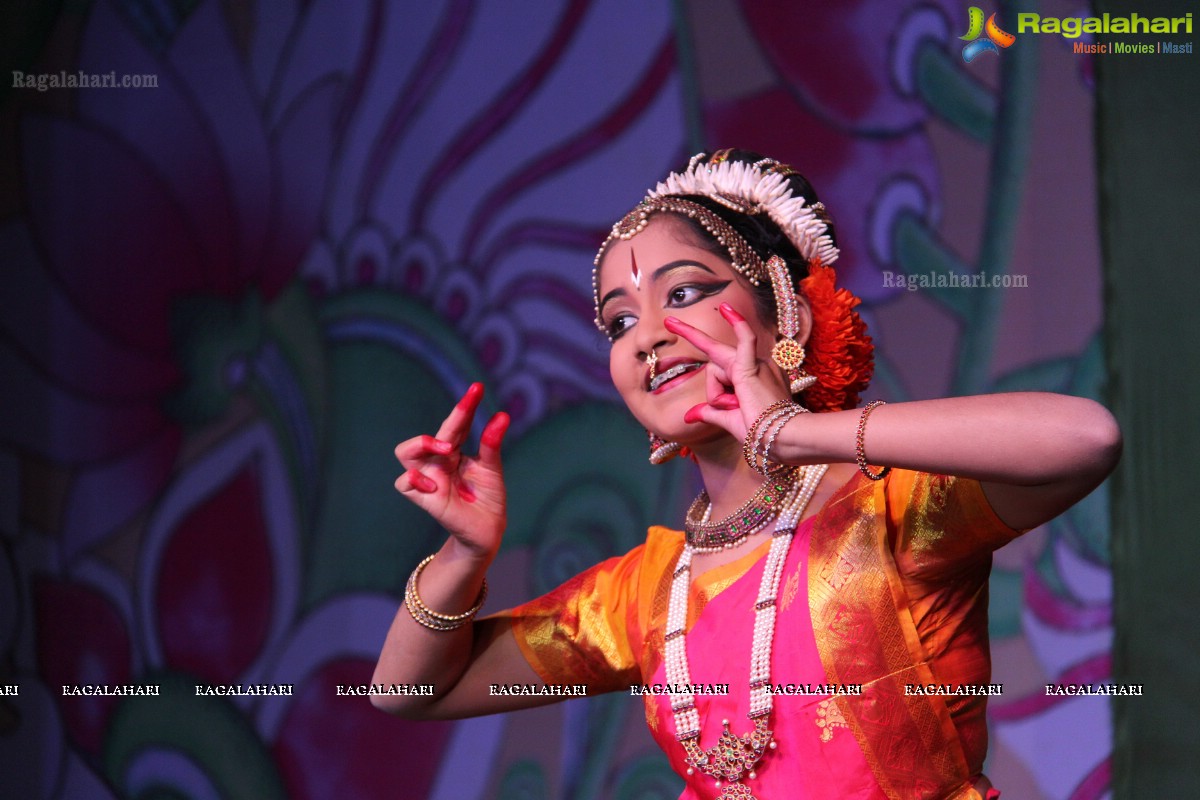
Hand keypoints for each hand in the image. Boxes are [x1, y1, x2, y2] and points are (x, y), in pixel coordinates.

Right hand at [394, 383, 509, 559]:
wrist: (488, 530)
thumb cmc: (488, 497)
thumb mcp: (492, 469)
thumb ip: (491, 444)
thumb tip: (501, 415)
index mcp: (455, 450)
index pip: (456, 424)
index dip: (465, 406)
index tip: (478, 388)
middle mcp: (437, 461)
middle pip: (428, 435)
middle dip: (446, 423)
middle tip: (462, 424)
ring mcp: (428, 478)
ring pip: (404, 453)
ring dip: (421, 445)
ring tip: (447, 450)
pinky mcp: (423, 497)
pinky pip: (405, 482)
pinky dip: (416, 479)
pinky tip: (435, 485)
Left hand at [665, 303, 791, 442]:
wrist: (783, 439)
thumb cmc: (762, 434)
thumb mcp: (729, 421)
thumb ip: (710, 413)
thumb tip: (689, 416)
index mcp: (754, 377)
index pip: (720, 368)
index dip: (705, 351)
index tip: (689, 333)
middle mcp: (757, 366)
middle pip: (715, 359)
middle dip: (690, 334)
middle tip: (668, 320)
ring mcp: (757, 364)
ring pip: (716, 370)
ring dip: (718, 395)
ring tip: (737, 408)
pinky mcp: (753, 366)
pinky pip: (744, 340)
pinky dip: (738, 324)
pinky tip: (726, 308)